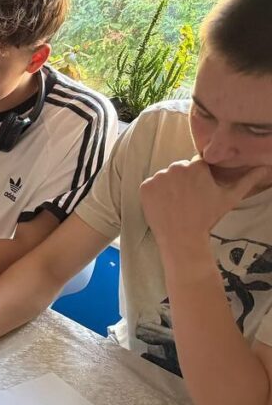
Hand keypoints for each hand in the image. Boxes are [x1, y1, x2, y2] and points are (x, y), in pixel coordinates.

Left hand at [141, 158, 271, 250]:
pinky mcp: (145, 187)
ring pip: (165, 178)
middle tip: (188, 201)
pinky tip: (164, 206)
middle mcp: (176, 167)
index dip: (198, 179)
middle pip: (180, 170)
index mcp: (196, 165)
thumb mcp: (230, 197)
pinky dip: (155, 194)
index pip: (196, 165)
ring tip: (177, 205)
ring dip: (169, 188)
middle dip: (183, 182)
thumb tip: (266, 167)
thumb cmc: (208, 218)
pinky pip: (150, 186)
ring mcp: (158, 177)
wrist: (182, 238)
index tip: (198, 193)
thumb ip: (247, 180)